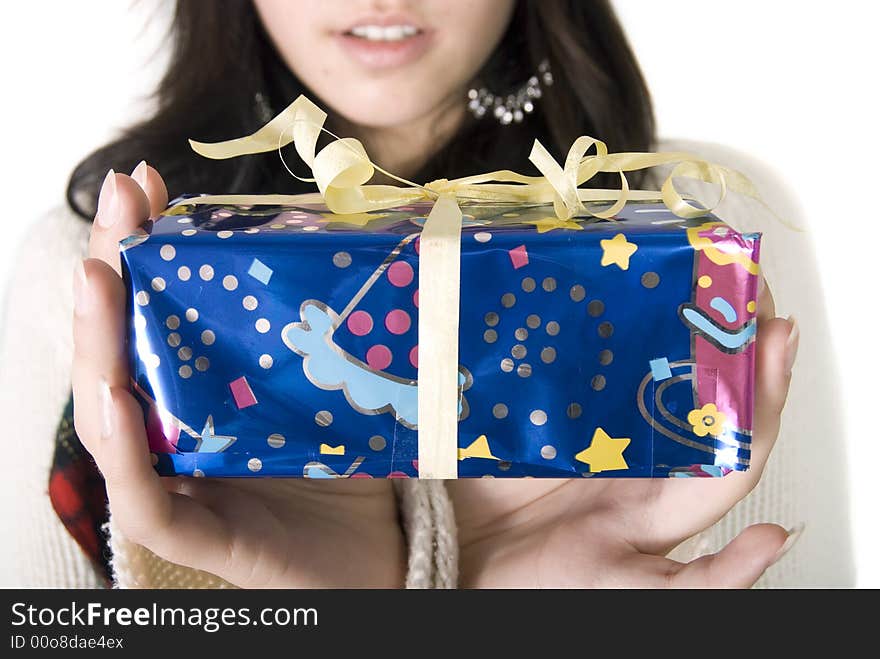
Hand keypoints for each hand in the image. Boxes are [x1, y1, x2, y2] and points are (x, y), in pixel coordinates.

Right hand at [71, 164, 404, 587]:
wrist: (391, 556)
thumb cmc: (358, 468)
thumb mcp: (339, 383)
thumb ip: (328, 326)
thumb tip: (343, 237)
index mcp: (201, 397)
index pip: (153, 319)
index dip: (141, 251)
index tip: (146, 182)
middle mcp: (176, 437)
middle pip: (121, 354)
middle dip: (109, 272)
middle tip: (118, 197)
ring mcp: (181, 488)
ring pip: (110, 423)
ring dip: (95, 345)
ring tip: (98, 275)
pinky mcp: (200, 538)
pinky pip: (141, 499)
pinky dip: (121, 448)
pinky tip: (115, 391)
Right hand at [446, 279, 798, 587]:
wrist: (459, 568)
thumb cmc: (548, 589)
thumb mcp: (632, 590)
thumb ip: (704, 582)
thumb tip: (774, 539)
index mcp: (666, 497)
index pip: (732, 437)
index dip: (762, 387)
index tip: (775, 331)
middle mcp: (637, 456)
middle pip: (692, 387)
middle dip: (722, 334)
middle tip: (734, 274)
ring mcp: (589, 430)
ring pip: (638, 366)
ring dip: (663, 321)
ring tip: (679, 270)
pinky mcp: (543, 414)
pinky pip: (571, 365)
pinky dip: (586, 330)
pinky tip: (593, 293)